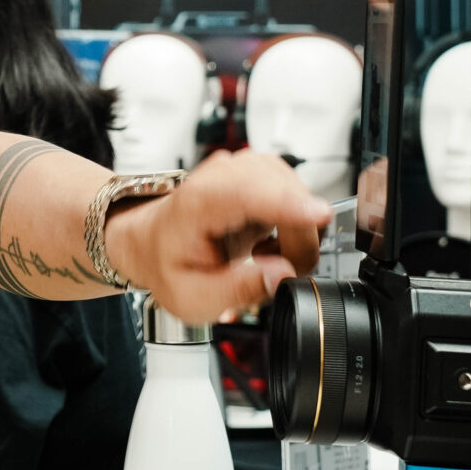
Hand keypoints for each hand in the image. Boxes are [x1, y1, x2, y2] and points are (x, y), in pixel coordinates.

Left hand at [108, 149, 328, 322]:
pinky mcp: (258, 177)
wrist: (153, 243)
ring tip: (266, 256)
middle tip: (277, 271)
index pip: (245, 192)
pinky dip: (295, 223)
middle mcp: (221, 177)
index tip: (317, 214)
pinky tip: (269, 243)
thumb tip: (283, 276)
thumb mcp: (192, 298)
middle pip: (284, 192)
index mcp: (196, 204)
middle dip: (298, 238)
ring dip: (298, 232)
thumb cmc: (168, 265)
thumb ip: (238, 290)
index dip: (286, 202)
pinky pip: (295, 194)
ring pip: (296, 190)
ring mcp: (241, 171)